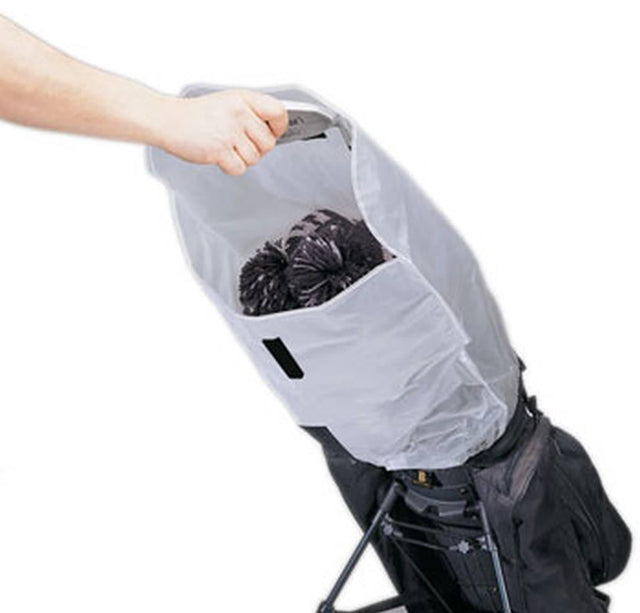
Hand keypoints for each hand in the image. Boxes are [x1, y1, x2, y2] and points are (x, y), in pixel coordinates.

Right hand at [155, 89, 287, 174]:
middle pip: (268, 142)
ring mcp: (229, 132)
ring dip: (242, 159)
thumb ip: (252, 112)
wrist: (169, 120)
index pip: (278, 112)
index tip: (274, 132)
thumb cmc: (197, 114)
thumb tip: (274, 131)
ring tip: (226, 148)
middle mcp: (239, 114)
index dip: (279, 127)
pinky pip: (239, 168)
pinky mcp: (219, 150)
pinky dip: (231, 167)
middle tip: (241, 144)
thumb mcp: (229, 102)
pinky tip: (220, 156)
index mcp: (244, 99)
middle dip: (257, 149)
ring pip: (254, 158)